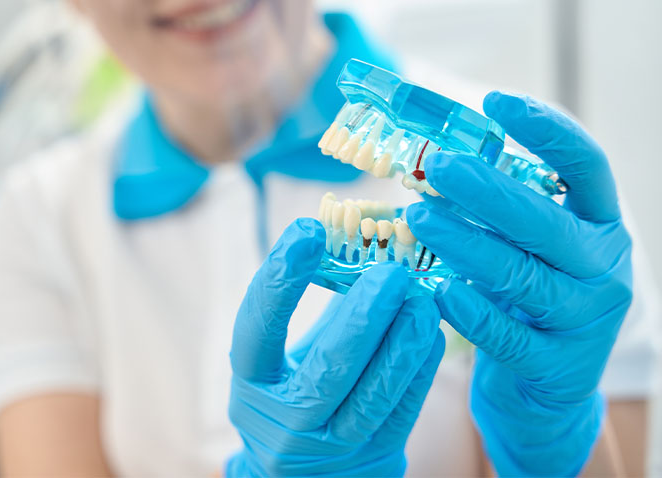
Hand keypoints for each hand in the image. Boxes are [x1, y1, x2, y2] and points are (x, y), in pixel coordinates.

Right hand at [226, 218, 444, 477]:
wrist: (305, 473)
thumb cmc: (295, 388)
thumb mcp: (287, 352)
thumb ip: (318, 306)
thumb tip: (359, 237)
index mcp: (253, 382)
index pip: (257, 328)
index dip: (279, 281)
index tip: (308, 230)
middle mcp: (285, 419)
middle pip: (326, 369)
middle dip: (362, 318)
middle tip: (391, 272)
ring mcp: (331, 445)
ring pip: (372, 396)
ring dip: (402, 343)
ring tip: (423, 299)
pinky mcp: (373, 456)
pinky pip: (401, 412)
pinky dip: (418, 371)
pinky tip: (432, 334)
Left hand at [407, 91, 631, 476]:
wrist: (546, 388)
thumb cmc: (527, 298)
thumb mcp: (528, 246)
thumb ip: (501, 210)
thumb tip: (434, 156)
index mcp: (599, 226)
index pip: (587, 167)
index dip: (547, 130)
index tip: (496, 100)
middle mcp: (603, 267)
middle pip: (546, 222)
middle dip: (488, 191)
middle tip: (435, 165)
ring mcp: (584, 319)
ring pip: (522, 276)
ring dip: (465, 243)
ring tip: (417, 216)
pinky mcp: (556, 365)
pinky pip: (508, 335)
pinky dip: (473, 311)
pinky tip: (439, 290)